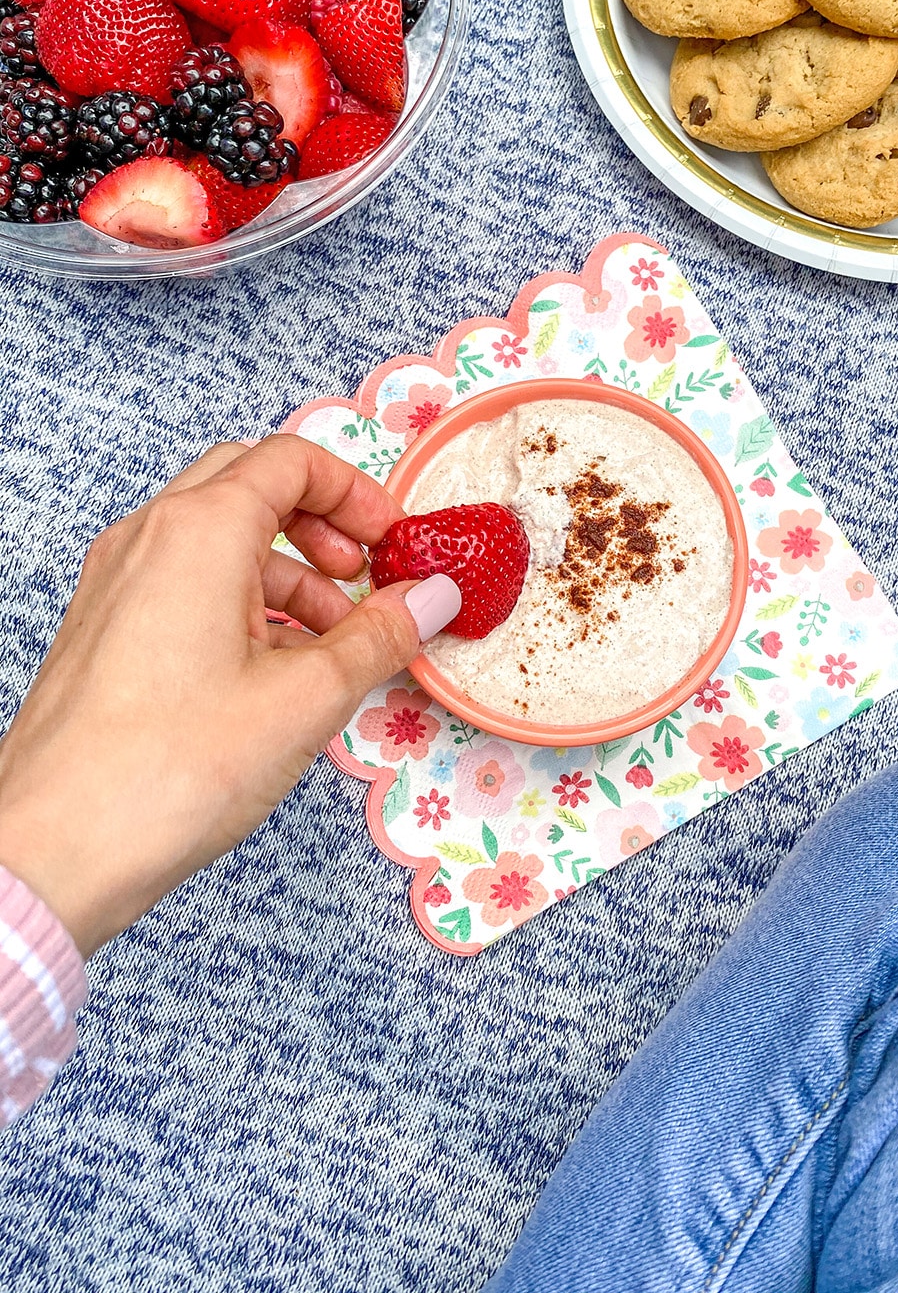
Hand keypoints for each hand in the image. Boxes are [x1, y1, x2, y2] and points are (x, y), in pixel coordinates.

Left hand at [0, 436, 460, 957]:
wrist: (55, 849)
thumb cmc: (167, 771)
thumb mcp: (307, 698)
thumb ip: (380, 635)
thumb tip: (431, 598)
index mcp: (198, 531)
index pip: (291, 460)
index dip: (357, 493)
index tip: (393, 543)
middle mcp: (148, 539)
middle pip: (250, 484)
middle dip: (320, 522)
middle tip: (364, 575)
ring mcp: (117, 582)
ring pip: (217, 539)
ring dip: (286, 571)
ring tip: (331, 642)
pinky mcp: (104, 628)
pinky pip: (183, 583)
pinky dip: (241, 602)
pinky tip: (275, 670)